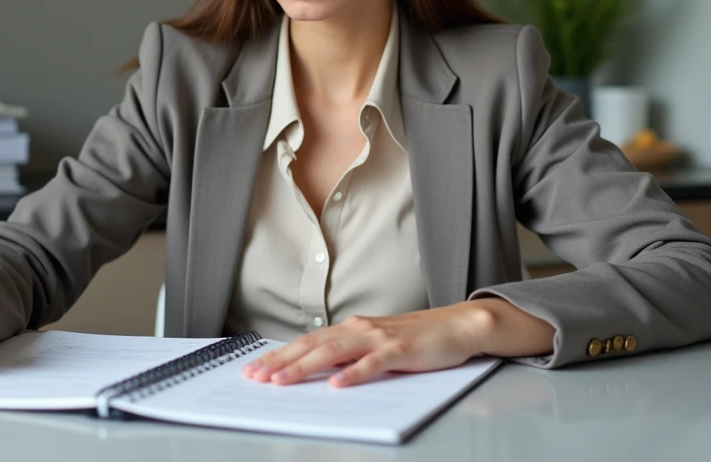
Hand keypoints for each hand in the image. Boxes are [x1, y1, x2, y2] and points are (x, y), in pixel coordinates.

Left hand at [241, 299, 554, 387]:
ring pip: (334, 353)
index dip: (279, 355)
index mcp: (352, 328)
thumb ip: (350, 354)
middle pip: (312, 346)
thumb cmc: (417, 338)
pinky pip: (372, 364)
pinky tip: (336, 385)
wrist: (456, 326)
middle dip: (280, 362)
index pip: (307, 343)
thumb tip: (319, 371)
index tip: (254, 369)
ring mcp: (379, 338)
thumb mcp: (377, 344)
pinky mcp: (401, 350)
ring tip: (281, 381)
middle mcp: (360, 329)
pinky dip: (353, 374)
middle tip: (255, 377)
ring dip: (304, 367)